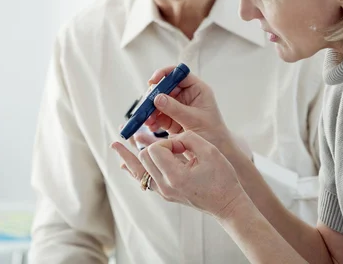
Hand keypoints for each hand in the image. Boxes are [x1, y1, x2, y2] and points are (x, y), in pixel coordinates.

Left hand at [111, 131, 247, 219]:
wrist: (227, 204)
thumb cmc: (222, 178)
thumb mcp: (209, 151)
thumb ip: (188, 138)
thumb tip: (172, 139)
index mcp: (176, 176)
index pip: (155, 150)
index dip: (166, 141)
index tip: (182, 144)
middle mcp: (165, 186)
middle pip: (143, 158)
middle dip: (154, 145)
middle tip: (171, 145)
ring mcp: (163, 192)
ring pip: (138, 171)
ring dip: (129, 156)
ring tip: (115, 145)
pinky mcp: (165, 194)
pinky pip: (144, 181)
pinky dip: (135, 170)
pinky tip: (125, 163)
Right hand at [144, 66, 237, 155]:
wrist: (216, 150)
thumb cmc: (213, 133)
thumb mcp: (195, 119)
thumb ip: (176, 109)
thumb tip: (158, 98)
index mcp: (197, 89)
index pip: (179, 74)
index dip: (165, 74)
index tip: (153, 81)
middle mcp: (186, 96)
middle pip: (165, 88)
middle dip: (153, 96)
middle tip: (146, 106)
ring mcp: (178, 107)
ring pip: (158, 102)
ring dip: (150, 110)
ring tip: (148, 120)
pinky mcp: (171, 119)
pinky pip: (158, 116)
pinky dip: (152, 120)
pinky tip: (151, 126)